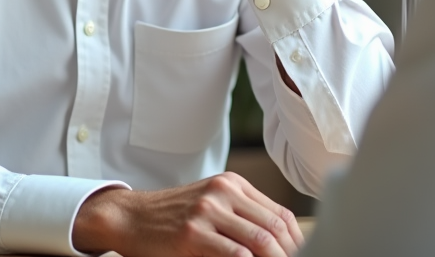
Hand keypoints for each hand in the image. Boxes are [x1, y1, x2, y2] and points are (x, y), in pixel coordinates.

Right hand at [72, 173, 303, 256]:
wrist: (130, 217)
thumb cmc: (172, 217)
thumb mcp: (211, 206)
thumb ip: (242, 218)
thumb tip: (279, 245)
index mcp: (233, 184)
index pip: (281, 214)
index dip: (298, 242)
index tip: (304, 256)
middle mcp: (223, 192)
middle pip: (275, 227)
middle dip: (292, 254)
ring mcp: (208, 210)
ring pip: (260, 240)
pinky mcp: (192, 232)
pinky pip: (234, 254)